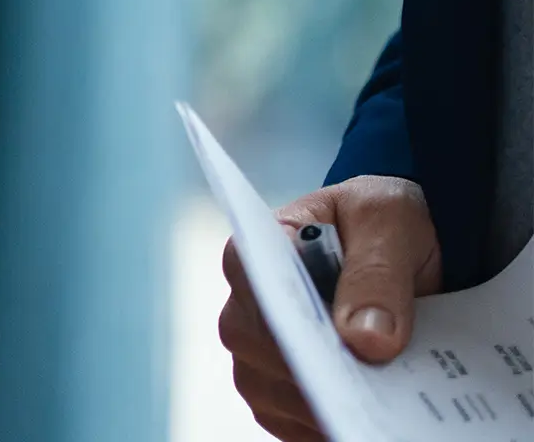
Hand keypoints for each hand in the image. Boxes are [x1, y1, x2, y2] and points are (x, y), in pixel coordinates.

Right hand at [218, 174, 439, 440]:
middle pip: (263, 353)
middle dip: (321, 377)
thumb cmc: (383, 224)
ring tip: (381, 418)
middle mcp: (243, 305)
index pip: (260, 292)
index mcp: (257, 249)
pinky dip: (327, 427)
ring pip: (274, 397)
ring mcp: (256, 352)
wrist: (401, 253)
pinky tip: (369, 426)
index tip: (345, 351)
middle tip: (378, 400)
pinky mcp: (278, 390)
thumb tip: (366, 341)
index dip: (296, 326)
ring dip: (327, 409)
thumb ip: (378, 275)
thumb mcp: (389, 223)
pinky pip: (292, 424)